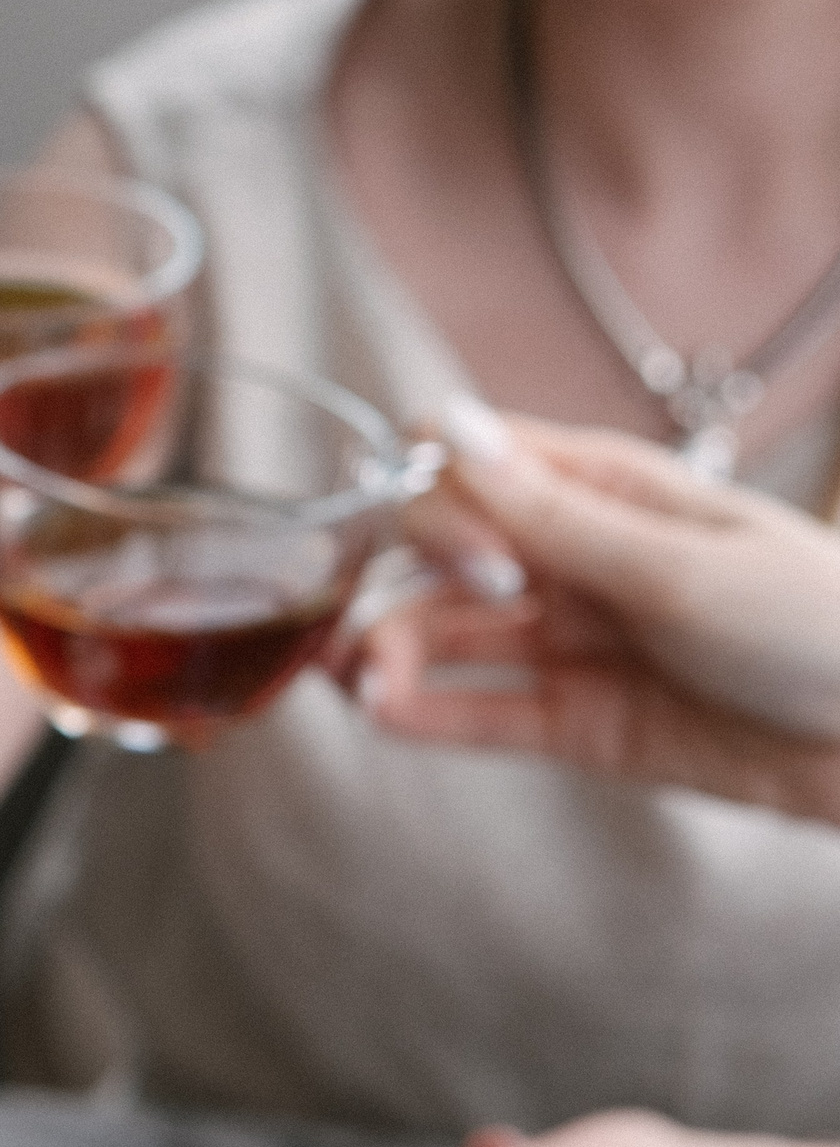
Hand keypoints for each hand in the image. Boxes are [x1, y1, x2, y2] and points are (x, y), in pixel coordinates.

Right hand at [361, 408, 839, 821]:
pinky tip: (378, 712)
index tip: (470, 561)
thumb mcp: (680, 566)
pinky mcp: (578, 723)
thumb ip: (551, 513)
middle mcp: (574, 559)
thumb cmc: (820, 629)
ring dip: (384, 651)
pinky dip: (421, 713)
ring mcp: (573, 642)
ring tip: (353, 686)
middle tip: (377, 637)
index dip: (436, 503)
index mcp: (604, 490)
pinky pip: (479, 713)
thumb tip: (443, 423)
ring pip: (444, 636)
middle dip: (389, 585)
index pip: (467, 466)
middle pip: (438, 554)